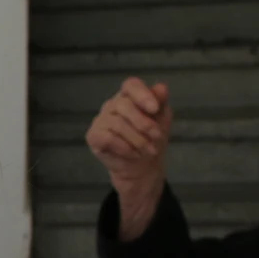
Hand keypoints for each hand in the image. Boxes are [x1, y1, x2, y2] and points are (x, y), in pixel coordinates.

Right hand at [85, 77, 172, 238]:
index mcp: (129, 99)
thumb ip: (161, 106)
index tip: (155, 108)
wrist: (144, 172)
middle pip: (124, 105)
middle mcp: (112, 107)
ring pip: (115, 122)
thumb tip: (163, 88)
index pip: (130, 85)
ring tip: (147, 150)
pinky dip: (120, 146)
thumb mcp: (164, 124)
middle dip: (144, 124)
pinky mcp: (94, 139)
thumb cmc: (154, 144)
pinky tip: (130, 154)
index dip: (141, 94)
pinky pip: (104, 136)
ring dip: (136, 138)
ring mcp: (101, 122)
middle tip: (157, 140)